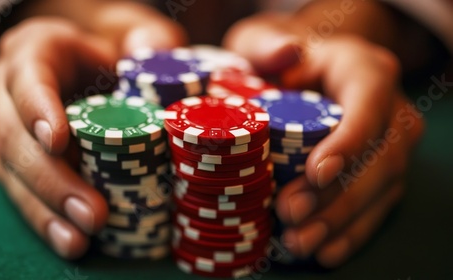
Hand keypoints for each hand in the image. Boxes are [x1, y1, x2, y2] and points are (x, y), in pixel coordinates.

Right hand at [0, 3, 184, 258]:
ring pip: (11, 171)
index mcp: (36, 50)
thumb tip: (148, 53)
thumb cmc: (116, 51)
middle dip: (50, 177)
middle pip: (13, 134)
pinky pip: (21, 192)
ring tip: (79, 238)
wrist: (99, 69)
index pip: (27, 75)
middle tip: (91, 212)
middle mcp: (9, 91)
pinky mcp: (16, 161)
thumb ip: (149, 37)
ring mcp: (8, 128)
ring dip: (45, 208)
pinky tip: (71, 241)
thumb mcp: (137, 34)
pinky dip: (45, 218)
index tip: (58, 140)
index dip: (37, 106)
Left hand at [224, 12, 423, 266]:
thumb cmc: (276, 60)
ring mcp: (391, 145)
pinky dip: (350, 233)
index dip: (349, 141)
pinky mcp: (382, 174)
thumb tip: (288, 52)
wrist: (298, 76)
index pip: (370, 105)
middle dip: (338, 195)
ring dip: (341, 222)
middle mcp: (390, 110)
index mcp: (365, 71)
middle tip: (291, 215)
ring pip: (381, 190)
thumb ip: (268, 44)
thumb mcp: (261, 41)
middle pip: (379, 158)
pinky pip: (376, 208)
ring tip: (300, 243)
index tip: (316, 173)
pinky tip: (324, 252)